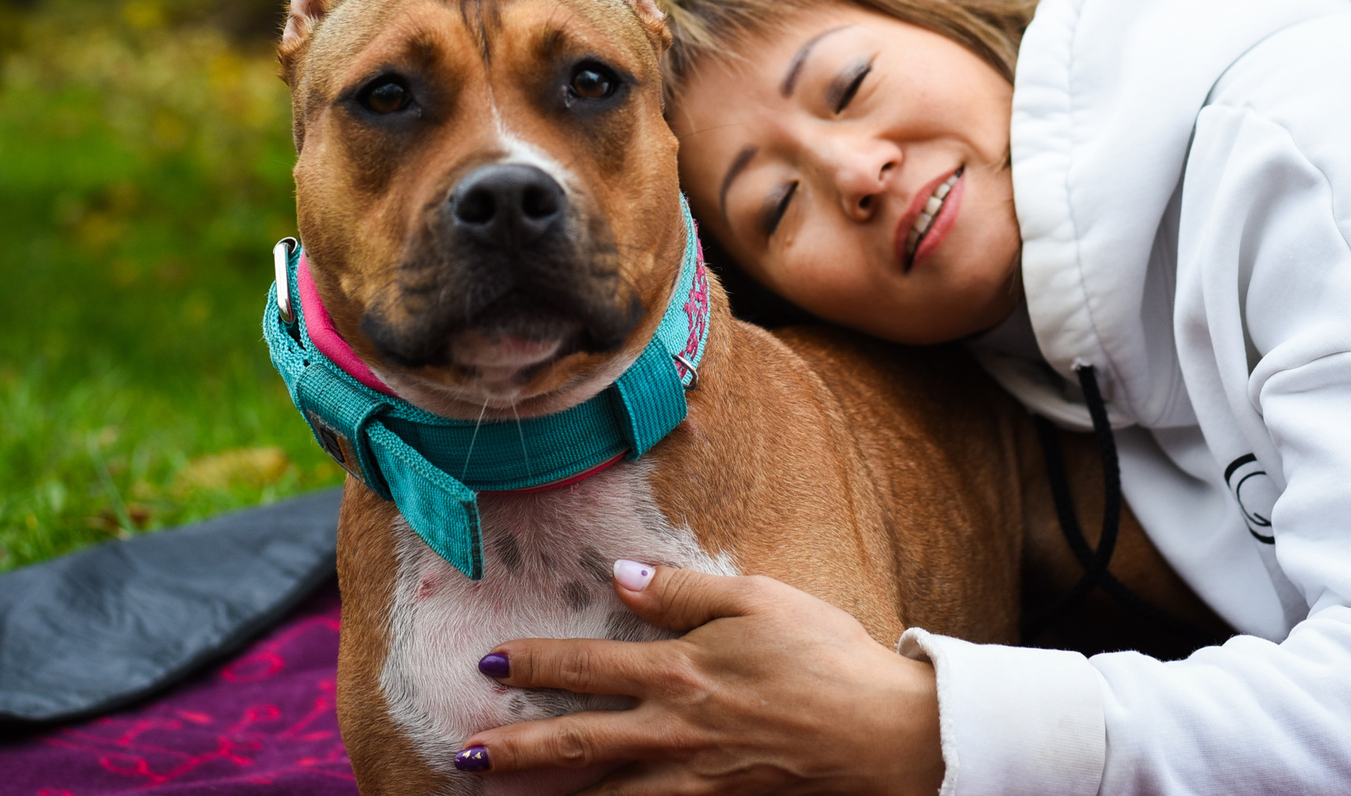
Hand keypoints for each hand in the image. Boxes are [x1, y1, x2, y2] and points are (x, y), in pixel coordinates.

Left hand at [453, 561, 945, 795]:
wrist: (885, 733)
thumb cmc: (827, 657)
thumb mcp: (759, 599)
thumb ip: (683, 591)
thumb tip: (618, 576)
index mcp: (680, 670)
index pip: (587, 667)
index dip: (534, 665)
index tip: (490, 665)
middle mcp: (675, 730)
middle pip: (578, 743)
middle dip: (516, 751)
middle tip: (465, 755)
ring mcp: (694, 778)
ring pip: (606, 795)